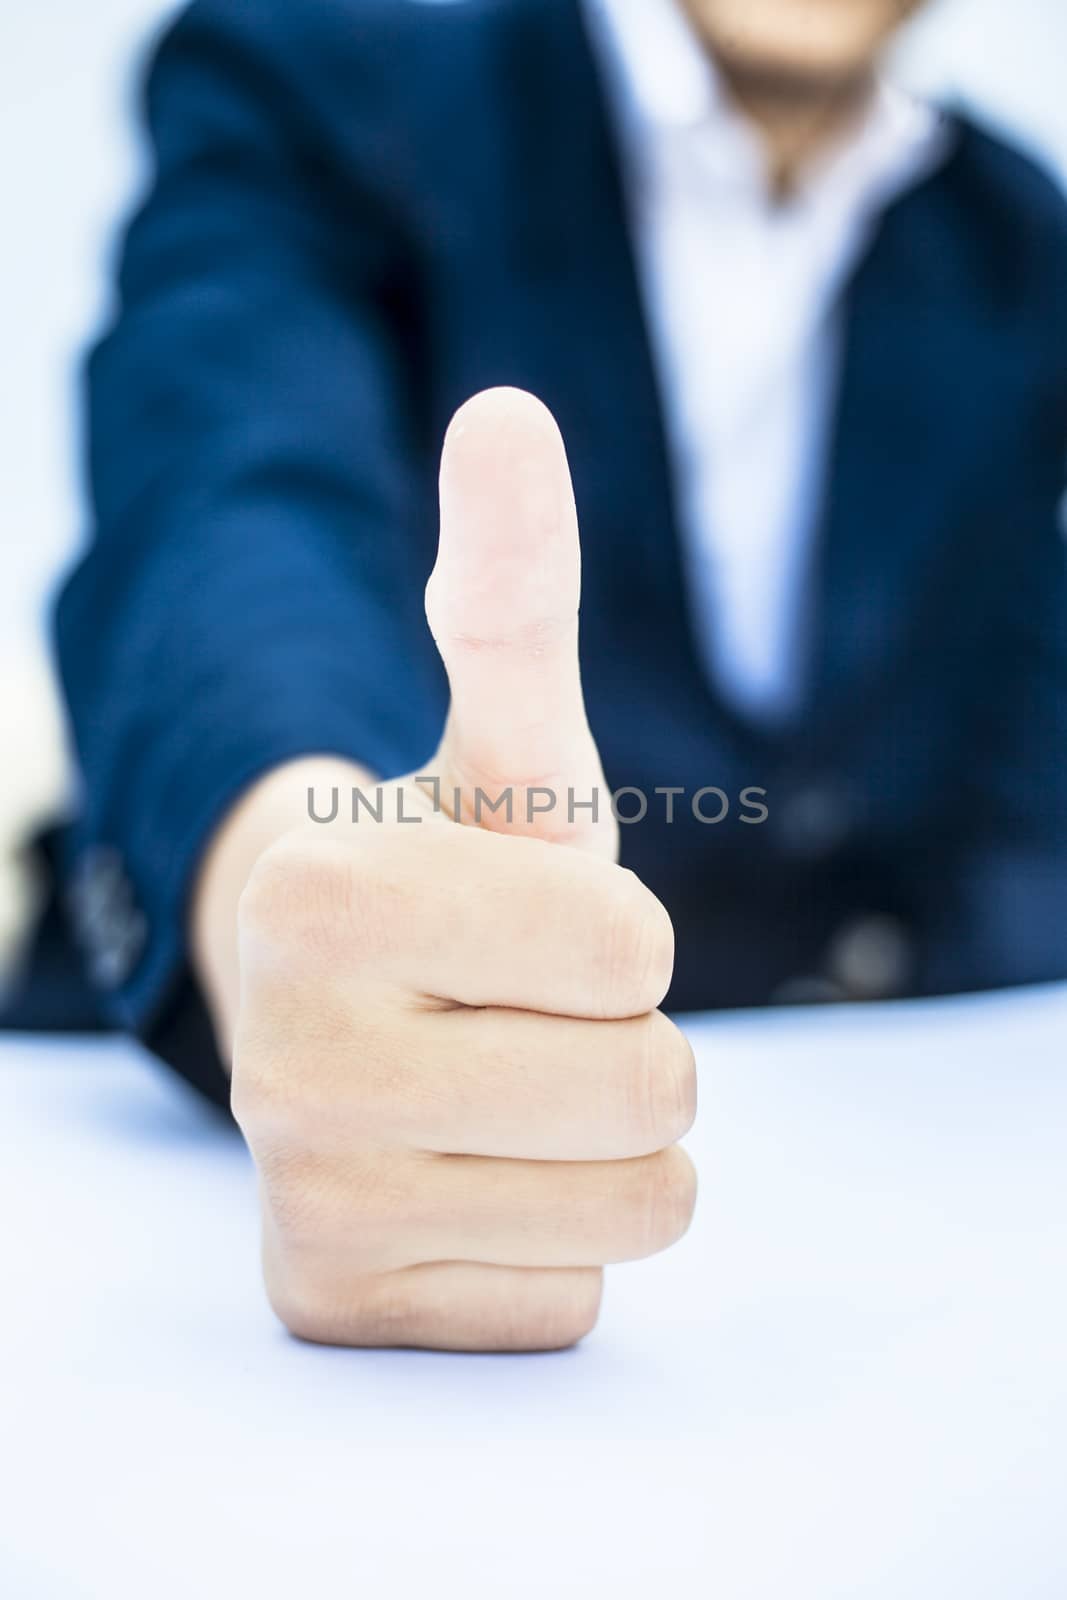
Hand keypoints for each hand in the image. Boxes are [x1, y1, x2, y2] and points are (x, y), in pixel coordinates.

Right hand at [219, 388, 696, 1349]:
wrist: (335, 1015)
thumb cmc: (451, 879)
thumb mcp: (500, 746)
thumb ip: (510, 594)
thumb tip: (506, 415)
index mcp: (324, 896)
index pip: (634, 948)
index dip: (617, 928)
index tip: (530, 921)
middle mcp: (284, 1063)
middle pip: (651, 1087)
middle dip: (626, 1040)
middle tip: (523, 1012)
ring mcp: (303, 1200)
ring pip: (641, 1204)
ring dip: (608, 1140)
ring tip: (507, 1090)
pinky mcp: (334, 1305)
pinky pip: (575, 1295)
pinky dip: (553, 1238)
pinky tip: (468, 1178)